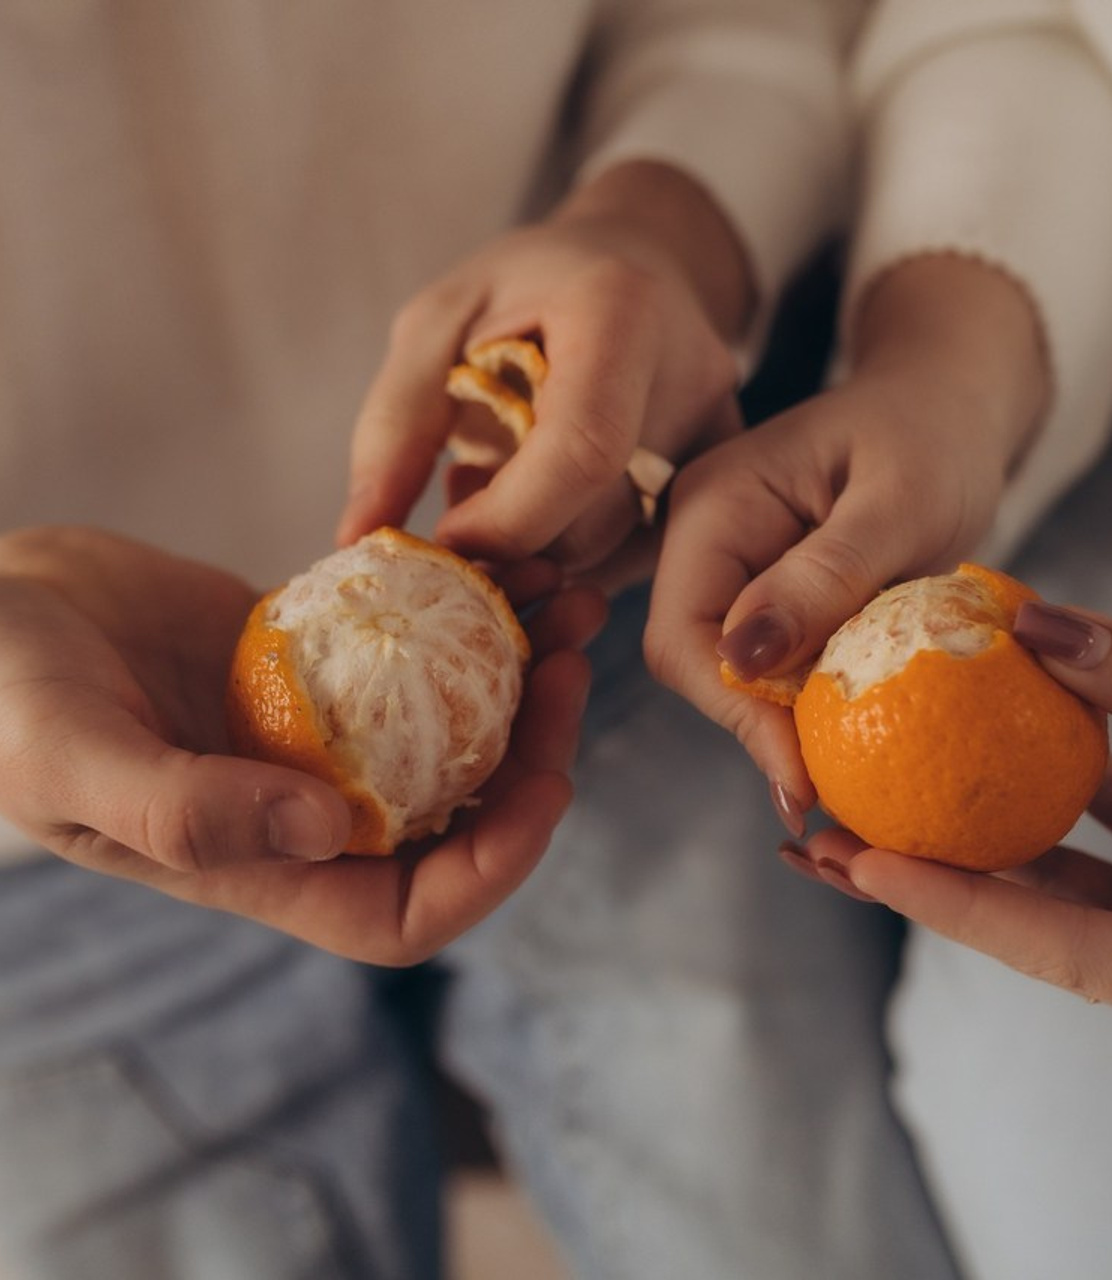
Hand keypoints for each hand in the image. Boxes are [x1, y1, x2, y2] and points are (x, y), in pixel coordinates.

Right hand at [0, 525, 604, 963]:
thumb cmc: (1, 695)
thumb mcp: (71, 759)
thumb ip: (185, 811)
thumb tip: (331, 829)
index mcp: (261, 864)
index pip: (406, 912)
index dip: (492, 869)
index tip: (546, 785)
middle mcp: (304, 807)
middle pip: (457, 814)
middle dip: (532, 756)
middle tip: (569, 665)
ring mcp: (316, 731)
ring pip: (450, 725)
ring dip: (516, 675)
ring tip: (561, 597)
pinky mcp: (315, 658)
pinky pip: (412, 646)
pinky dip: (462, 612)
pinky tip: (496, 559)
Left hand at [338, 160, 750, 584]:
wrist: (632, 265)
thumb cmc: (525, 288)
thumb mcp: (436, 325)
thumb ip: (394, 428)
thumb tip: (359, 538)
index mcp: (620, 312)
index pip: (580, 450)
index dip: (508, 517)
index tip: (449, 535)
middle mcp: (689, 376)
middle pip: (599, 517)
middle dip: (516, 540)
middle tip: (465, 503)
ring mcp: (716, 431)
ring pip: (622, 549)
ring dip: (545, 546)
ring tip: (508, 482)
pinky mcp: (720, 475)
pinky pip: (642, 550)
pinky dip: (580, 547)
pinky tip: (551, 499)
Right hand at [645, 255, 1046, 819]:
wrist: (948, 406)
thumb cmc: (935, 436)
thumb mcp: (900, 502)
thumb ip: (824, 576)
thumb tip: (741, 660)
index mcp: (714, 506)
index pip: (683, 633)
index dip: (732, 711)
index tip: (805, 774)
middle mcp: (701, 538)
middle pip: (692, 661)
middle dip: (753, 726)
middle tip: (826, 791)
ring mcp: (726, 564)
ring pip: (725, 670)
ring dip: (777, 720)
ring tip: (840, 777)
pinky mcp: (760, 588)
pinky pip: (762, 659)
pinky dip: (800, 700)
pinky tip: (844, 739)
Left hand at [802, 603, 1111, 1052]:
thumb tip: (1035, 621)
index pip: (1053, 944)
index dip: (950, 904)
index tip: (858, 860)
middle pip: (1024, 911)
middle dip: (921, 873)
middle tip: (816, 837)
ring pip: (1050, 858)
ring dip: (962, 818)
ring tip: (864, 786)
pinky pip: (1101, 806)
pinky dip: (1045, 764)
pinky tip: (978, 722)